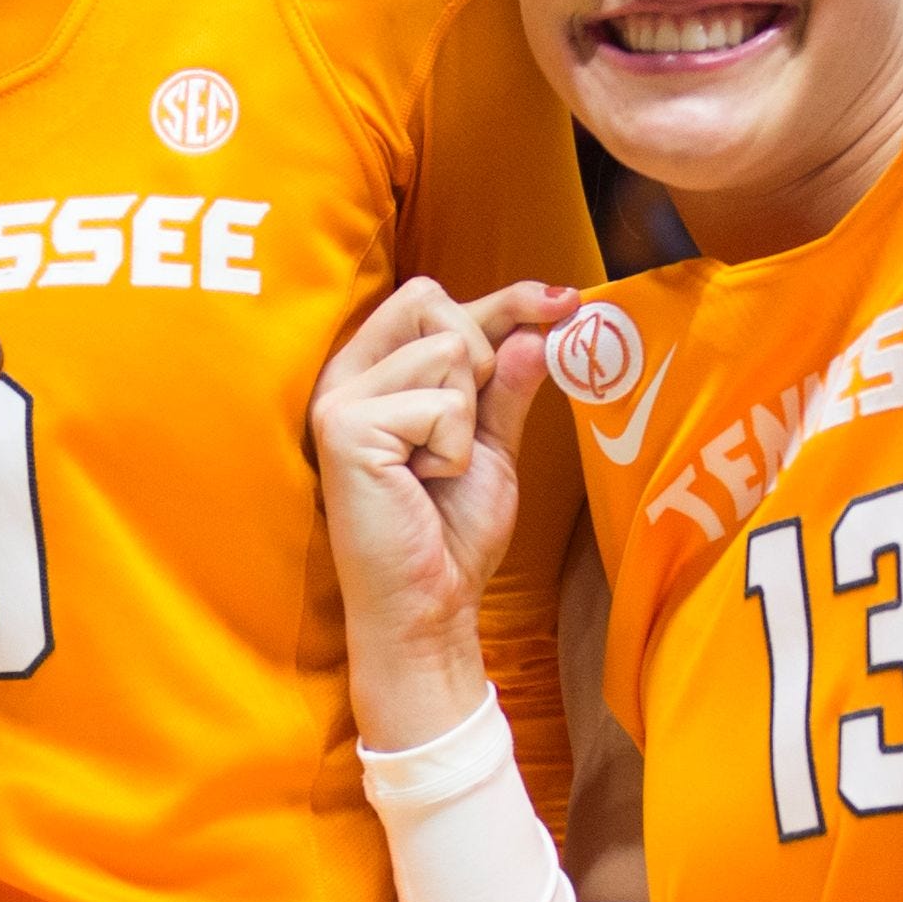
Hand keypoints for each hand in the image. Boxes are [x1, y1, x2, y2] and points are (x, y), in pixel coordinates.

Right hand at [313, 277, 573, 749]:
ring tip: (435, 467)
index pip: (434, 299)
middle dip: (479, 359)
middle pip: (432, 302)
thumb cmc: (451, 531)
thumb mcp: (492, 443)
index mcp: (373, 369)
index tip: (563, 302)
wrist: (429, 604)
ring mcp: (339, 397)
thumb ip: (507, 383)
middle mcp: (346, 374)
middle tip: (463, 431)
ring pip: (447, 352)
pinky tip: (423, 482)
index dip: (506, 297)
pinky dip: (453, 449)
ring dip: (467, 419)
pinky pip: (440, 404)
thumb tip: (537, 325)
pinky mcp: (345, 427)